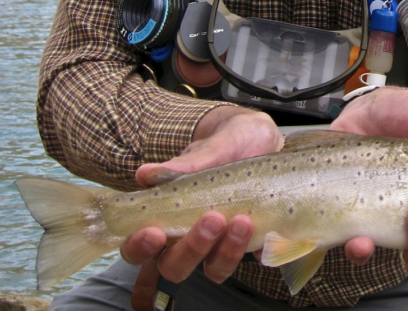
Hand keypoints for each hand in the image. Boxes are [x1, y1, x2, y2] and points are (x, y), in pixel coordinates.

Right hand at [120, 107, 283, 282]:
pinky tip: (268, 236)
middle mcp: (190, 237)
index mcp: (166, 217)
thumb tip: (145, 175)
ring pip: (214, 269)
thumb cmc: (228, 144)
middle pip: (174, 267)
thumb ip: (183, 165)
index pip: (139, 248)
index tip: (154, 232)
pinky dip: (261, 252)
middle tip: (211, 219)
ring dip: (226, 252)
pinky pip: (256, 259)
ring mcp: (222, 243)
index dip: (139, 248)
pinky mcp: (254, 242)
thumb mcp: (211, 148)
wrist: (263, 139)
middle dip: (191, 249)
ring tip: (242, 220)